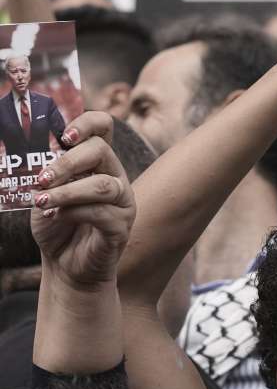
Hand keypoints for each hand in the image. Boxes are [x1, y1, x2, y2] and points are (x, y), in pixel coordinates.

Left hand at [30, 112, 135, 289]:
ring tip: (42, 202)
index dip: (87, 123)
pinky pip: (101, 213)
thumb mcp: (45, 193)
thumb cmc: (56, 225)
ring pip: (102, 185)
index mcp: (97, 163)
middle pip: (101, 151)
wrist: (65, 265)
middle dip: (68, 162)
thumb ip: (48, 174)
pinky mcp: (122, 226)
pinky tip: (55, 217)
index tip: (64, 136)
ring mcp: (123, 202)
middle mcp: (115, 177)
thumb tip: (43, 157)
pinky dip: (73, 213)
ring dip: (67, 192)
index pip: (103, 129)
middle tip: (42, 179)